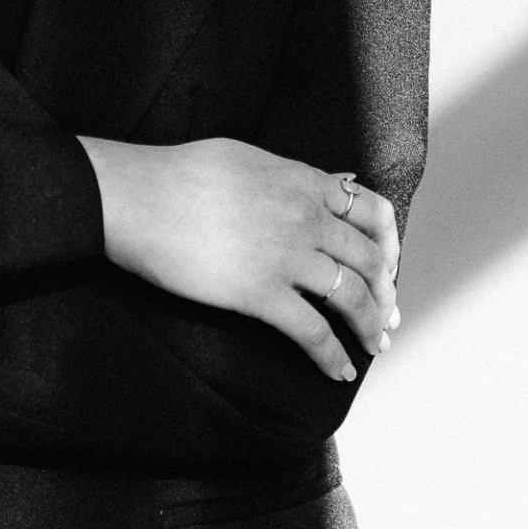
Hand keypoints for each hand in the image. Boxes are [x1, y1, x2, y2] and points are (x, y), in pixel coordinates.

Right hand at [78, 136, 400, 383]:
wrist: (138, 197)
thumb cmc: (179, 174)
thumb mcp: (247, 157)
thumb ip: (292, 174)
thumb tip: (325, 182)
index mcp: (304, 182)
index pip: (373, 212)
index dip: (389, 245)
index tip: (387, 266)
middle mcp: (306, 217)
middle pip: (370, 260)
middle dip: (386, 294)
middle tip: (387, 316)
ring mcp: (287, 256)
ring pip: (353, 298)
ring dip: (371, 328)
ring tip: (375, 346)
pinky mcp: (261, 293)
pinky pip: (313, 332)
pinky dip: (332, 357)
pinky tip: (339, 371)